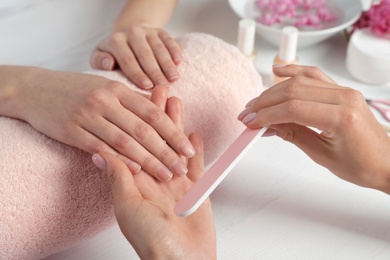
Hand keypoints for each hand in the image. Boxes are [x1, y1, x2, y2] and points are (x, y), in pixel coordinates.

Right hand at [4, 67, 194, 181]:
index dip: (173, 132)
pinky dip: (119, 160)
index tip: (188, 149)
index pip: (152, 112)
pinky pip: (100, 148)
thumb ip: (131, 99)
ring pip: (124, 141)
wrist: (37, 89)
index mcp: (118, 89)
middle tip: (182, 167)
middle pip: (143, 129)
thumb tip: (160, 110)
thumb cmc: (77, 89)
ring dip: (147, 160)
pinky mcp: (73, 131)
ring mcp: (89, 115)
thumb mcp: (106, 86)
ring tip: (165, 175)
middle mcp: (106, 100)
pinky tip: (136, 172)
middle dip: (166, 150)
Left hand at [90, 25, 181, 89]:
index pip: (128, 60)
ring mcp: (147, 31)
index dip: (138, 74)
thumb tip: (109, 64)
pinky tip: (179, 62)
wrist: (128, 36)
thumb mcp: (100, 57)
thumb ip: (100, 62)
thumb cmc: (114, 55)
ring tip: (174, 79)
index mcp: (116, 40)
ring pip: (159, 48)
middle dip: (155, 71)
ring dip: (168, 64)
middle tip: (163, 86)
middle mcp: (132, 32)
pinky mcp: (160, 31)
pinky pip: (169, 40)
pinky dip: (175, 51)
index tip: (147, 87)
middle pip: (145, 54)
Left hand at [92, 96, 215, 258]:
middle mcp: (154, 179)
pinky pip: (196, 165)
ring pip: (175, 146)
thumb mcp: (128, 207)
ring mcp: (175, 183)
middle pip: (155, 138)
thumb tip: (100, 152)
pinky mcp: (195, 190)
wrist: (182, 259)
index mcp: (136, 182)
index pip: (133, 143)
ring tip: (176, 101)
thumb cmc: (152, 240)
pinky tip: (195, 133)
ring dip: (176, 125)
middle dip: (156, 113)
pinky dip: (196, 150)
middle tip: (159, 89)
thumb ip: (118, 178)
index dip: (134, 119)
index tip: (133, 98)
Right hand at [238, 65, 389, 192]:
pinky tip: (278, 70)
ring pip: (300, 81)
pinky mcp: (341, 90)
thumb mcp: (321, 155)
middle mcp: (344, 98)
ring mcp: (343, 91)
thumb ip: (292, 135)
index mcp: (341, 117)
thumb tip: (267, 125)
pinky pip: (314, 75)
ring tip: (256, 103)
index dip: (266, 115)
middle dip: (264, 102)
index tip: (250, 122)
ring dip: (273, 90)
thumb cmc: (361, 165)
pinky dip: (294, 71)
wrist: (386, 162)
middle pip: (292, 91)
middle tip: (247, 114)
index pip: (292, 108)